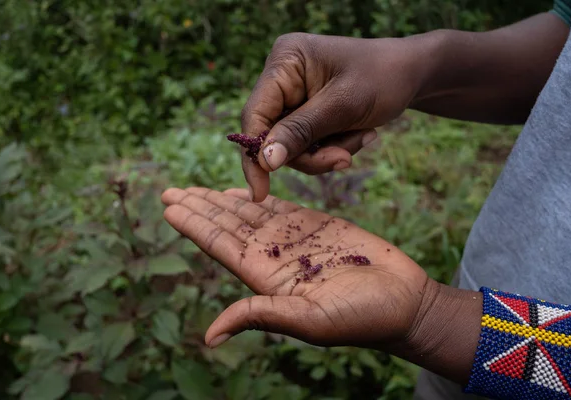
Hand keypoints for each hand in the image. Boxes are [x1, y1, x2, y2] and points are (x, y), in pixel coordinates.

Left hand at [161, 187, 435, 352]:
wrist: (403, 302)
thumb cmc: (362, 317)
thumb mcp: (309, 321)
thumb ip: (260, 316)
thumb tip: (209, 337)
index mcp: (265, 277)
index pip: (219, 245)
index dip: (192, 224)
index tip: (167, 205)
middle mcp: (273, 256)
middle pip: (226, 225)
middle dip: (197, 207)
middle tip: (168, 190)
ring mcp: (293, 240)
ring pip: (247, 213)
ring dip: (219, 200)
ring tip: (193, 189)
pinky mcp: (316, 226)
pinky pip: (278, 207)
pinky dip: (255, 197)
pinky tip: (236, 192)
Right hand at [241, 33, 429, 201]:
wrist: (412, 73)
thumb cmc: (383, 77)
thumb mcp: (343, 106)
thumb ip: (301, 132)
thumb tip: (265, 160)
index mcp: (285, 62)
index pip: (255, 114)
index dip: (255, 153)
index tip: (261, 191)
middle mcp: (282, 77)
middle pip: (273, 135)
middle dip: (310, 154)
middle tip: (343, 160)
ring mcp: (294, 95)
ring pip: (292, 145)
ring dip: (327, 152)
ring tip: (362, 138)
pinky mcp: (307, 111)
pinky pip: (308, 144)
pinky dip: (333, 147)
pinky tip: (360, 134)